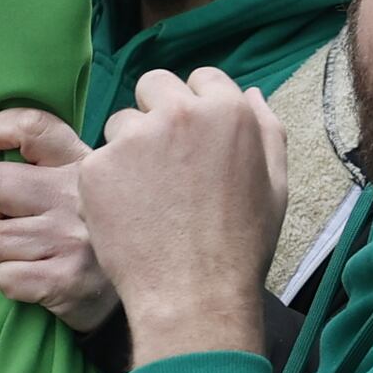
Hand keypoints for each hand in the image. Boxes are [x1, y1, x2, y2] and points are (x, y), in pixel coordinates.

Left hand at [0, 105, 119, 329]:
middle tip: (15, 221)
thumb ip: (59, 164)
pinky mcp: (64, 278)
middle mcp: (76, 196)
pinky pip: (5, 277)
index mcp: (82, 164)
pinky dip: (14, 283)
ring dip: (6, 253)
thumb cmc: (104, 236)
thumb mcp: (95, 187)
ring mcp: (70, 238)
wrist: (150, 288)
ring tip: (36, 255)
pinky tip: (41, 281)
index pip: (31, 127)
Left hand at [72, 67, 286, 361]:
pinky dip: (107, 184)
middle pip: (154, 86)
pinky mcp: (96, 165)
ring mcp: (134, 138)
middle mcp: (179, 113)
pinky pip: (98, 161)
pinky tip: (127, 215)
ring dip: (130, 149)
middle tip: (165, 163)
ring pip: (121, 124)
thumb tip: (251, 92)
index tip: (195, 141)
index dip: (198, 107)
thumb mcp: (276, 185)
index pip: (202, 78)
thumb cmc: (242, 245)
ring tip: (147, 197)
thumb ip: (267, 130)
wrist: (194, 294)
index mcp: (228, 112)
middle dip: (157, 113)